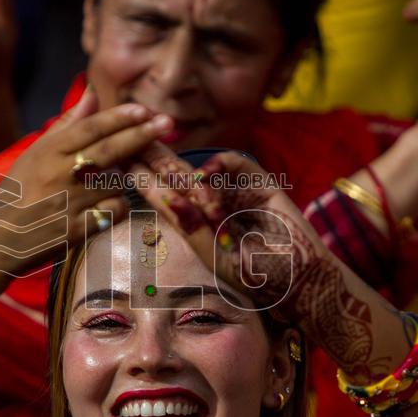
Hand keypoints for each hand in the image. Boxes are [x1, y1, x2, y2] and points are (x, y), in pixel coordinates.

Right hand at [0, 90, 172, 275]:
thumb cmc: (19, 191)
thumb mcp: (36, 153)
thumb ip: (67, 125)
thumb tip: (93, 95)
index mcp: (49, 152)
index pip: (90, 129)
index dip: (118, 117)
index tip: (143, 109)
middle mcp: (60, 174)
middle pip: (109, 150)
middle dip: (141, 134)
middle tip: (167, 123)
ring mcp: (69, 203)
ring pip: (116, 184)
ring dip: (123, 181)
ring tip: (108, 185)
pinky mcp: (76, 230)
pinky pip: (113, 212)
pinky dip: (117, 207)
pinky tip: (107, 208)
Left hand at [131, 145, 328, 317]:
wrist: (301, 277)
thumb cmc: (255, 276)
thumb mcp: (215, 256)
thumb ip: (192, 229)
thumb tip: (166, 199)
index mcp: (194, 221)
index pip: (162, 195)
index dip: (141, 179)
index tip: (116, 163)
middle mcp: (210, 202)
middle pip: (176, 174)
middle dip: (153, 156)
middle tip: (130, 139)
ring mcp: (232, 189)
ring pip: (200, 167)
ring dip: (179, 162)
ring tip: (156, 153)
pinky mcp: (258, 181)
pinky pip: (236, 163)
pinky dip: (220, 165)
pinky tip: (205, 175)